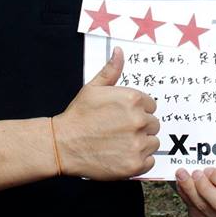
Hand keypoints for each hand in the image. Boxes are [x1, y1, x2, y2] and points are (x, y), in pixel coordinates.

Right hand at [53, 47, 159, 179]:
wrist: (62, 145)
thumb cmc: (78, 116)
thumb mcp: (92, 88)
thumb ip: (111, 71)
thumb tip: (119, 52)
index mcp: (133, 99)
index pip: (151, 106)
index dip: (137, 112)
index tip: (122, 118)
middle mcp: (138, 120)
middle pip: (153, 125)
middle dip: (139, 128)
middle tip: (119, 132)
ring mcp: (138, 143)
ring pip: (153, 143)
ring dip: (141, 145)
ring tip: (119, 144)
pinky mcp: (135, 164)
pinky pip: (149, 161)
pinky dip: (139, 161)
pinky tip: (122, 156)